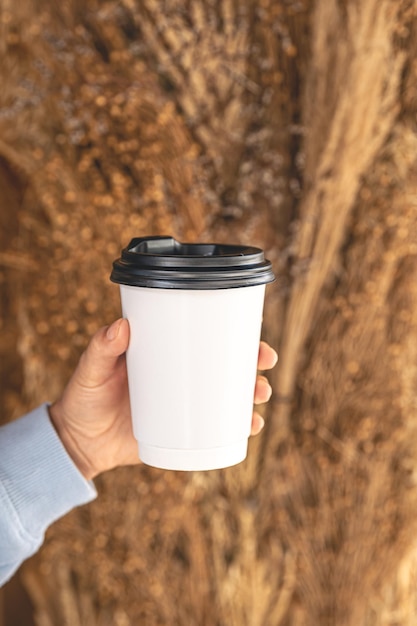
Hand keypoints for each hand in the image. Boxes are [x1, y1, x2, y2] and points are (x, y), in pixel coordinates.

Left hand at [49, 319, 277, 478]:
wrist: (78, 443)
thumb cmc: (84, 399)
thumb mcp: (90, 371)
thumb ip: (101, 349)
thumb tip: (122, 325)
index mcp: (166, 355)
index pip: (205, 338)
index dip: (234, 334)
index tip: (254, 331)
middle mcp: (182, 378)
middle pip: (228, 366)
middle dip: (253, 362)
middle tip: (264, 362)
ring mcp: (186, 407)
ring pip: (230, 397)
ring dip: (253, 394)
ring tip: (260, 395)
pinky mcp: (185, 433)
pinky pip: (219, 430)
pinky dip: (239, 428)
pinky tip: (251, 427)